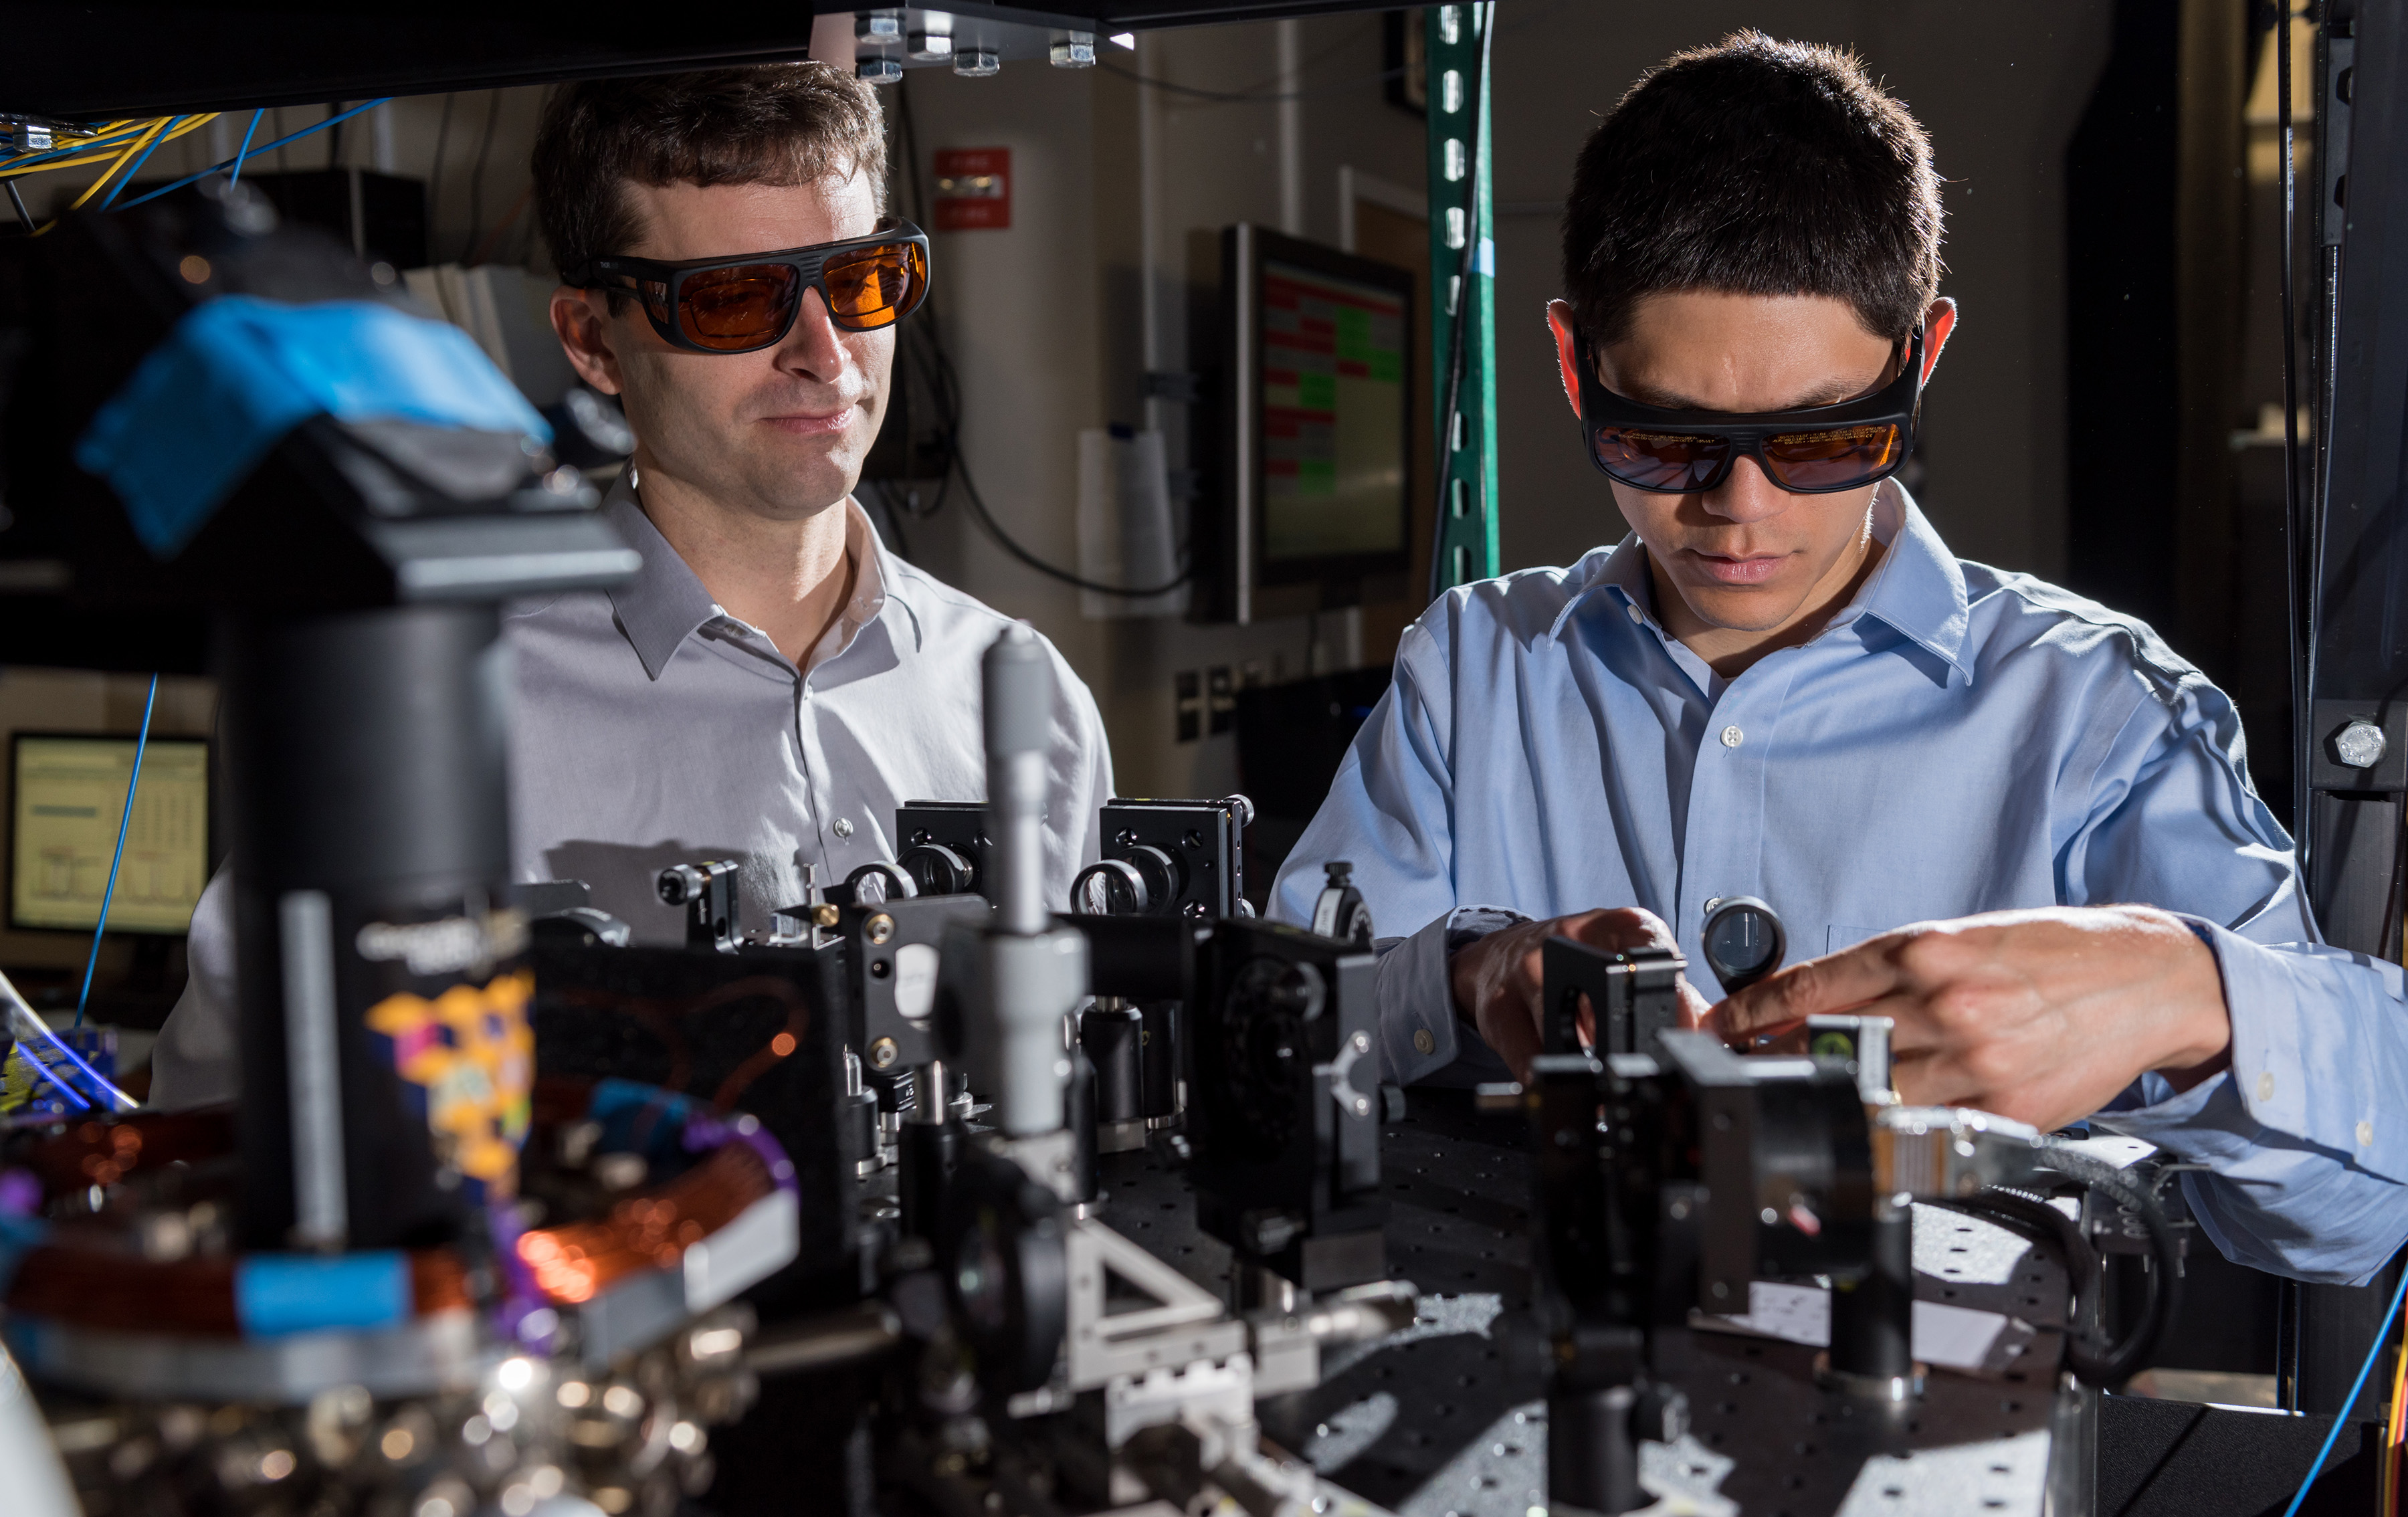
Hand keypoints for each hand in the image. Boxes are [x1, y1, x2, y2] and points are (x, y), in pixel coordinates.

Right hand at [1448, 908, 1712, 1080]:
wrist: (1498, 958)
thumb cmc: (1571, 960)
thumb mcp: (1626, 961)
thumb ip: (1675, 998)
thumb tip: (1717, 1039)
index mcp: (1614, 923)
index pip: (1656, 954)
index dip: (1677, 1005)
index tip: (1686, 1039)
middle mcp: (1568, 938)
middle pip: (1611, 1000)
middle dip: (1631, 1046)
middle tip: (1643, 1070)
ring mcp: (1528, 971)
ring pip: (1568, 1037)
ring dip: (1590, 1069)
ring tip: (1603, 1080)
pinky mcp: (1498, 1008)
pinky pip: (1532, 1059)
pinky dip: (1555, 1079)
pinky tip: (1567, 1080)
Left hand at [1706, 907, 2231, 1130]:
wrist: (2145, 976)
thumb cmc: (2047, 954)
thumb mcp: (1957, 939)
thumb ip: (1882, 972)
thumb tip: (1804, 1004)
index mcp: (1923, 950)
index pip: (1807, 987)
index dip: (1748, 1015)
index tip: (1718, 1029)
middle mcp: (1943, 1003)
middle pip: (1826, 1047)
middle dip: (1778, 1063)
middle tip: (1749, 1072)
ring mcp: (1975, 1062)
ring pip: (1869, 1096)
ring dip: (1828, 1104)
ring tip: (1806, 1104)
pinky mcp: (2006, 1109)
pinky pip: (1928, 1132)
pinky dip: (1892, 1134)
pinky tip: (1875, 1131)